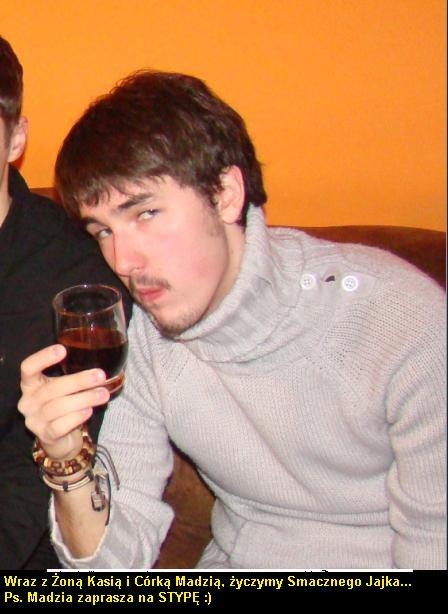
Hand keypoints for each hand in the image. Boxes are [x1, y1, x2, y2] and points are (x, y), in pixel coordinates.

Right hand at [18, 344, 109, 459]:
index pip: (28, 368)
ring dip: (84, 399)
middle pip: (51, 388)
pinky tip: (89, 411)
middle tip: (100, 376)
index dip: (43, 358)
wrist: (60, 438)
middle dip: (78, 381)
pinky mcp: (45, 435)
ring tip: (103, 394)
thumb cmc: (63, 405)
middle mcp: (28, 401)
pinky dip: (77, 417)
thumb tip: (97, 366)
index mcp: (30, 384)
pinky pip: (61, 425)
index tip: (62, 350)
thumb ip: (71, 375)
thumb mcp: (62, 388)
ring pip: (58, 407)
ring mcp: (34, 420)